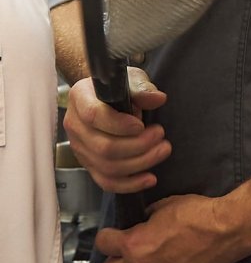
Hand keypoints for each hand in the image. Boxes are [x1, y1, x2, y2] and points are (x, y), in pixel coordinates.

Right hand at [63, 69, 170, 192]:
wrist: (106, 97)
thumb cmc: (119, 87)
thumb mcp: (131, 78)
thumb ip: (142, 88)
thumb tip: (158, 99)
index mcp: (80, 98)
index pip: (94, 116)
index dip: (119, 124)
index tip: (142, 124)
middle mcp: (75, 125)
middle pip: (103, 147)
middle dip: (138, 145)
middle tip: (161, 135)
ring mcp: (80, 148)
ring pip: (106, 166)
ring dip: (140, 163)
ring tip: (163, 149)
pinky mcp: (89, 164)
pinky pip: (105, 181)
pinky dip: (129, 184)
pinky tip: (150, 179)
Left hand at [95, 193, 250, 262]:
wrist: (228, 229)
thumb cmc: (198, 213)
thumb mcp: (168, 204)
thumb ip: (150, 215)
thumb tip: (145, 219)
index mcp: (134, 244)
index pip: (103, 243)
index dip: (107, 236)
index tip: (113, 234)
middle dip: (114, 262)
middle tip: (125, 256)